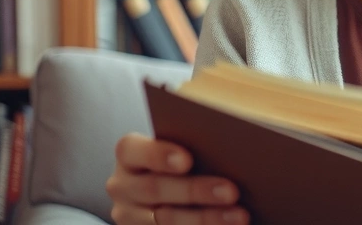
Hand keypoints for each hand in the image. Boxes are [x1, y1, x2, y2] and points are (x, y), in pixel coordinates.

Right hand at [106, 132, 249, 224]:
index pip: (132, 150)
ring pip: (165, 220)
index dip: (159, 155)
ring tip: (239, 215)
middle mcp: (122, 185)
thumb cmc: (182, 157)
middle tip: (232, 191)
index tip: (188, 160)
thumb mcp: (179, 147)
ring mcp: (129, 215)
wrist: (167, 186)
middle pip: (154, 189)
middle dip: (196, 191)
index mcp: (128, 154)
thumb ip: (194, 144)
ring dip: (205, 218)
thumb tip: (232, 147)